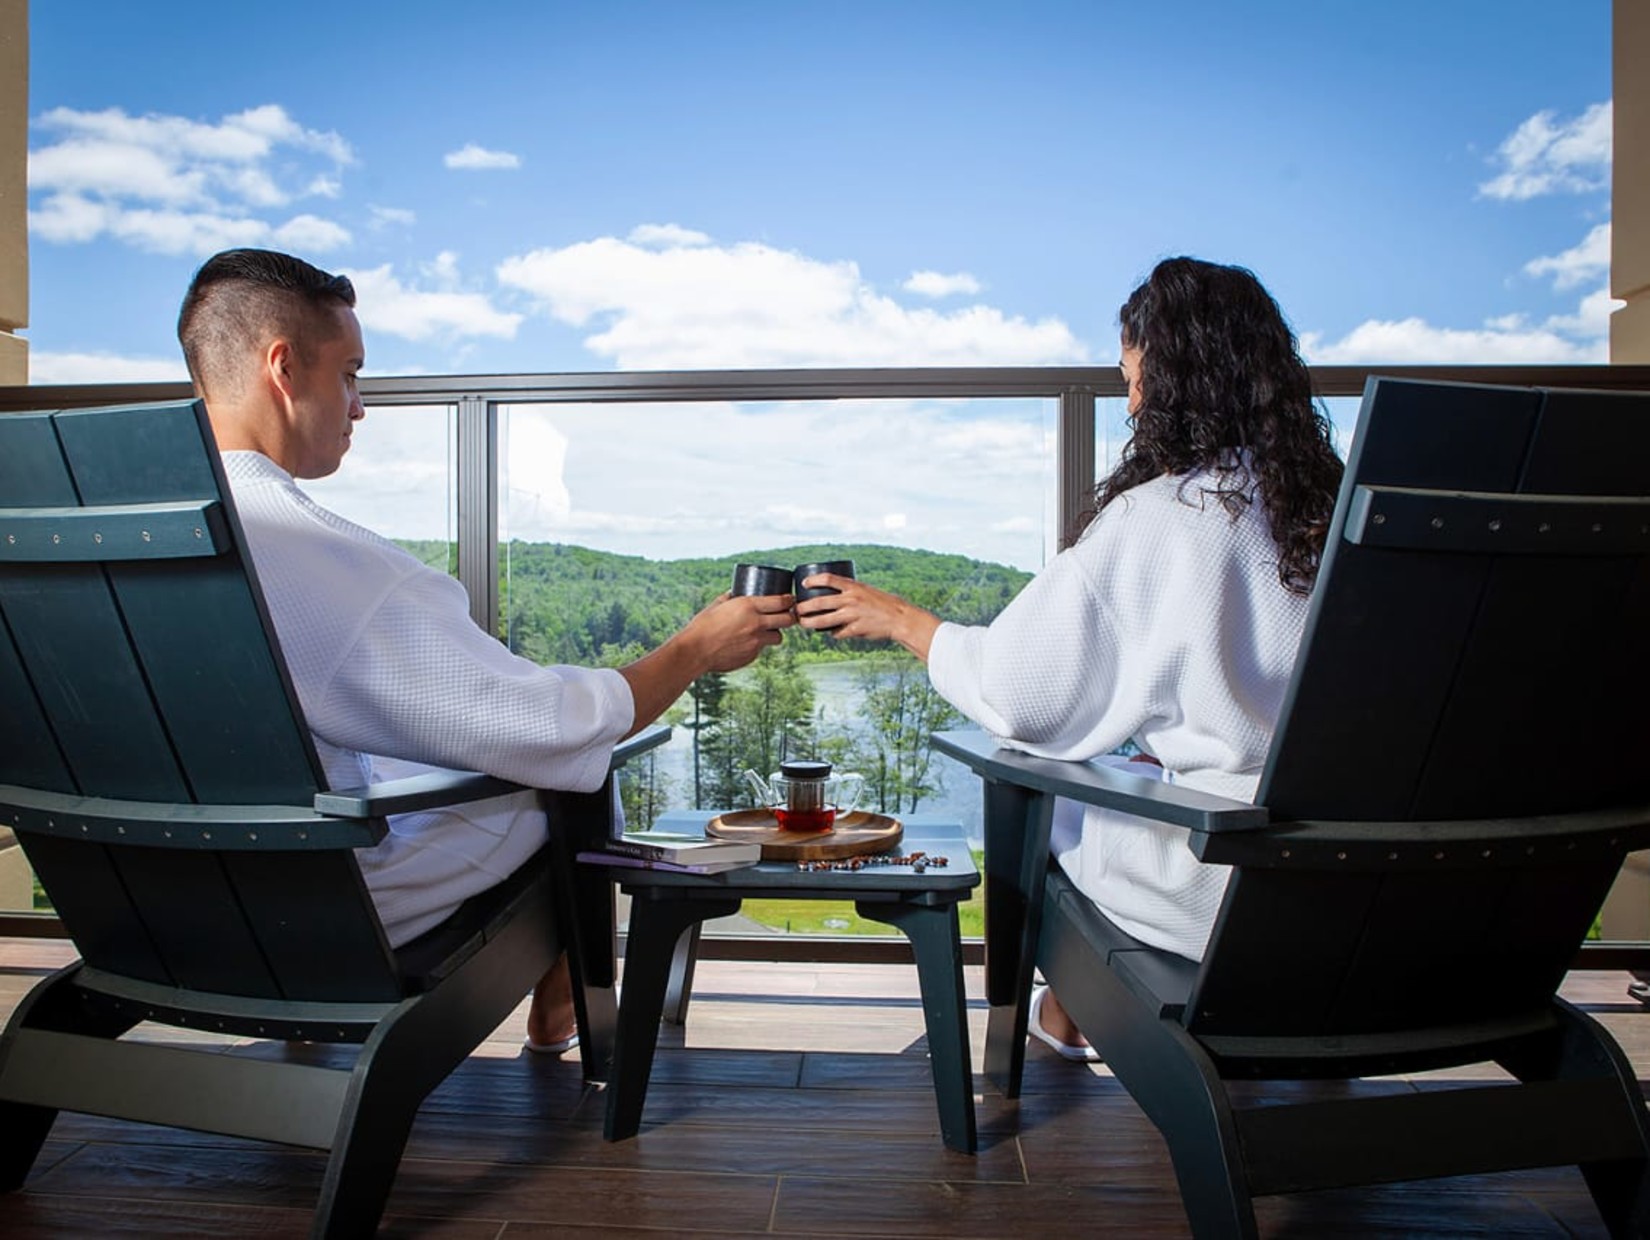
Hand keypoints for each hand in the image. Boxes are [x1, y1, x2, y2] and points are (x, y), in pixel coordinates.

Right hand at [619, 592, 795, 734]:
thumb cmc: (702, 626)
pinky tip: (744, 644)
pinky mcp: (752, 655)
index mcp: (748, 606)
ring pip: (778, 637)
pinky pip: (761, 649)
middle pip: (788, 620)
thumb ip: (729, 598)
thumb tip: (735, 592)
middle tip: (787, 616)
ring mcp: (756, 641)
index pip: (781, 601)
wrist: (695, 650)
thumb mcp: (716, 605)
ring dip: (774, 634)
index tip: (791, 600)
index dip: (789, 600)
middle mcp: (756, 623)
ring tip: (765, 632)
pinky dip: (757, 646)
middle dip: (790, 617)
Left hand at [794, 574, 940, 659]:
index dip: (813, 580)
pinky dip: (833, 633)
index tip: (804, 584)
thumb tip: (834, 597)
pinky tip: (831, 633)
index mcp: (854, 587)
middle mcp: (851, 600)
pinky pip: (837, 633)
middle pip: (819, 602)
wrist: (900, 618)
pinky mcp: (855, 630)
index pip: (828, 579)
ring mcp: (852, 616)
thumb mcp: (866, 591)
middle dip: (804, 607)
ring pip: (823, 621)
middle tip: (796, 609)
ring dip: (810, 623)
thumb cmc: (883, 604)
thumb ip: (851, 593)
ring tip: (803, 623)